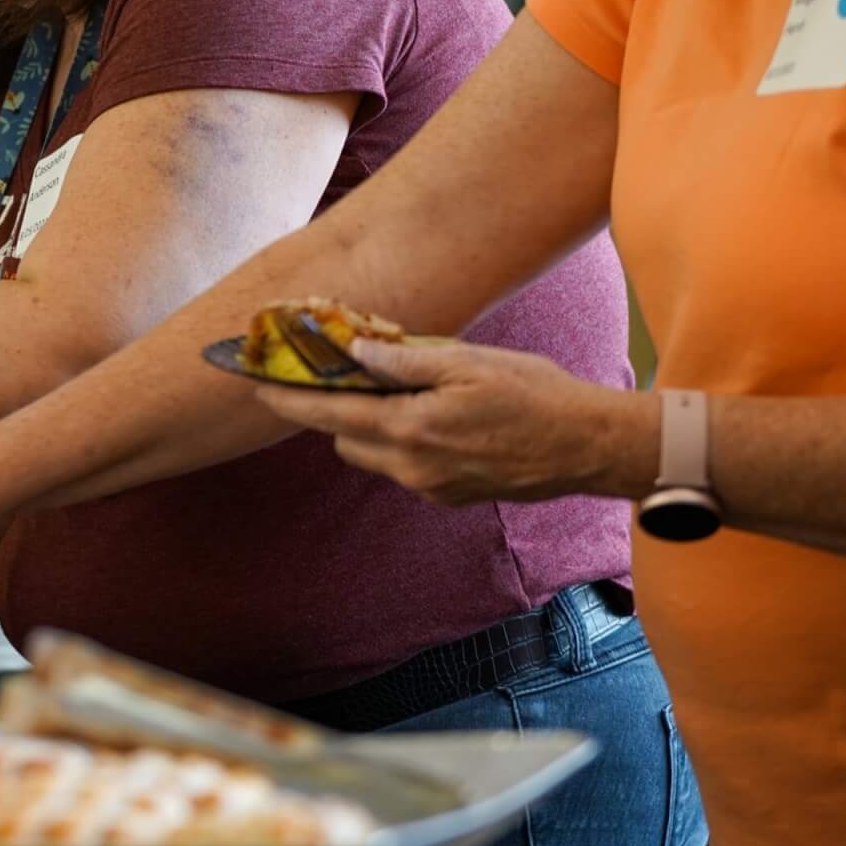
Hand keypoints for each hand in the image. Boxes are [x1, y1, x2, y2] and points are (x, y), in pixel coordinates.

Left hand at [255, 337, 654, 505]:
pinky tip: (433, 413)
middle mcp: (412, 466)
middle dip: (335, 408)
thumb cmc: (534, 394)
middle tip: (342, 370)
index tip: (257, 385)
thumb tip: (355, 350)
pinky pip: (405, 465)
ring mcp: (430, 486)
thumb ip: (406, 360)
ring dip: (371, 423)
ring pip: (374, 452)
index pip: (330, 414)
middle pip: (345, 437)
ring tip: (397, 387)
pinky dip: (403, 439)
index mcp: (411, 429)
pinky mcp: (449, 495)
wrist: (587, 446)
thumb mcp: (468, 361)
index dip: (289, 400)